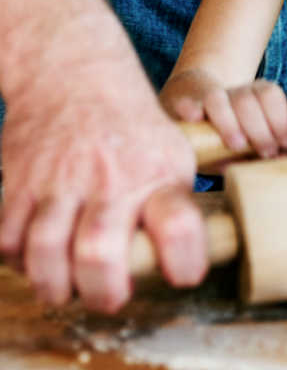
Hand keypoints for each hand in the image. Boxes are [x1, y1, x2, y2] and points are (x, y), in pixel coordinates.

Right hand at [0, 11, 205, 313]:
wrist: (78, 72)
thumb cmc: (133, 125)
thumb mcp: (171, 152)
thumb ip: (173, 201)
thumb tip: (184, 255)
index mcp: (157, 173)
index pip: (179, 223)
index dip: (185, 259)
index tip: (185, 276)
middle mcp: (111, 180)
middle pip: (99, 252)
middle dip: (104, 292)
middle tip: (111, 297)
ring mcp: (61, 182)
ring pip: (46, 253)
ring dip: (54, 284)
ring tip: (68, 286)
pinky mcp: (21, 182)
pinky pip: (8, 239)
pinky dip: (19, 260)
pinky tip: (37, 257)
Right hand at [161, 70, 286, 160]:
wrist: (188, 103)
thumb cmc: (223, 134)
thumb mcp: (246, 142)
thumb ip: (261, 152)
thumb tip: (285, 161)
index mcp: (252, 95)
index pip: (270, 94)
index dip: (281, 117)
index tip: (286, 142)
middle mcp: (230, 92)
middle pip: (248, 99)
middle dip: (260, 127)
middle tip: (266, 151)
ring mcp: (204, 96)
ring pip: (218, 99)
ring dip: (229, 122)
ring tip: (237, 144)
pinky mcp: (181, 101)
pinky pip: (187, 102)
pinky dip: (192, 108)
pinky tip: (196, 118)